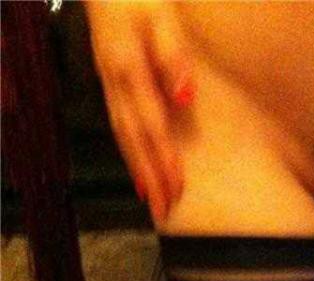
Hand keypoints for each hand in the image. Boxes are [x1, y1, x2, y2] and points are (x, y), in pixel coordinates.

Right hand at [82, 0, 194, 220]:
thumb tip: (185, 96)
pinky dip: (130, 154)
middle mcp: (113, 81)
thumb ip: (173, 55)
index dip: (163, 157)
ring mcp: (109, 84)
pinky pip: (120, 127)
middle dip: (150, 176)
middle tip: (165, 208)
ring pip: (124, 136)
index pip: (150, 122)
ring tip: (154, 202)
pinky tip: (140, 174)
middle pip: (134, 138)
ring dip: (139, 171)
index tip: (177, 185)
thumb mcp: (160, 15)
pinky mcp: (111, 83)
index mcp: (127, 66)